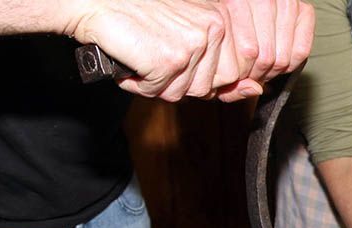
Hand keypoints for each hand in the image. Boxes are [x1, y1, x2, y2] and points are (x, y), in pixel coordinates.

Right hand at [68, 0, 249, 100]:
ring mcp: (194, 44)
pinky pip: (159, 92)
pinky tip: (131, 59)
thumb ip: (224, 71)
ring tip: (142, 55)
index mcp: (221, 21)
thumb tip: (257, 90)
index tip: (177, 63)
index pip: (232, 75)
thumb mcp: (186, 43)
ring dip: (156, 84)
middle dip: (178, 83)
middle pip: (208, 88)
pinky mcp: (170, 59)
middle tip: (154, 58)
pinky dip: (138, 83)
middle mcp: (213, 29)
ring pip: (184, 93)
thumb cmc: (136, 21)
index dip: (202, 80)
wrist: (94, 1)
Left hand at [216, 0, 314, 100]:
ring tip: (264, 66)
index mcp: (237, 1)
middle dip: (259, 73)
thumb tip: (255, 89)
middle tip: (254, 72)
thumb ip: (229, 76)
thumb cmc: (233, 26)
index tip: (240, 74)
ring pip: (283, 58)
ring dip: (274, 70)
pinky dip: (292, 62)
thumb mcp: (222, 45)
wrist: (250, 6)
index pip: (248, 52)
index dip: (244, 73)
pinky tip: (280, 57)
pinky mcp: (304, 11)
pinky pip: (302, 52)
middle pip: (266, 57)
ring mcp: (287, 3)